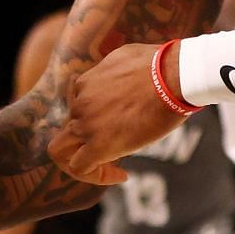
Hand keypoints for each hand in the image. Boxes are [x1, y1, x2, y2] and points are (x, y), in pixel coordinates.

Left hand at [47, 41, 182, 182]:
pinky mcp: (99, 145)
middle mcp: (80, 104)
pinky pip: (80, 168)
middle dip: (81, 143)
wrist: (172, 77)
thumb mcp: (126, 57)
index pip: (80, 108)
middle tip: (104, 151)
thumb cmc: (160, 66)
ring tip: (111, 170)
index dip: (98, 120)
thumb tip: (123, 76)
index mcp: (84, 84)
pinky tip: (122, 175)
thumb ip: (115, 72)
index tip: (120, 126)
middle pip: (67, 130)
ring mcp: (86, 125)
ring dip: (83, 162)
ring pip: (62, 151)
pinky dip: (96, 176)